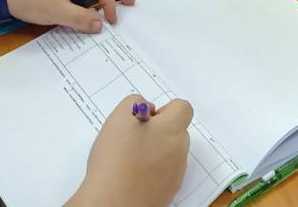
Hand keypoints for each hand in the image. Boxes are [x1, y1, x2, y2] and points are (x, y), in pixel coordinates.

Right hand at [71, 95, 192, 206]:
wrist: (114, 204)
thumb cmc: (116, 159)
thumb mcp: (119, 117)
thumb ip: (136, 102)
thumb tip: (148, 109)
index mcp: (173, 129)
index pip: (183, 108)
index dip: (165, 109)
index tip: (146, 120)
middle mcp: (180, 151)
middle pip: (176, 132)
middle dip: (158, 132)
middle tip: (133, 139)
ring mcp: (176, 175)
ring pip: (169, 154)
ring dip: (154, 153)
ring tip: (128, 161)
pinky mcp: (167, 193)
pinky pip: (163, 175)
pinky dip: (151, 173)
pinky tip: (131, 177)